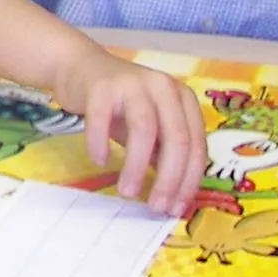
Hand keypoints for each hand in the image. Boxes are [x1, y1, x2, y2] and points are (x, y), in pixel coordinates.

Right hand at [50, 43, 203, 216]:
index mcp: (183, 99)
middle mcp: (163, 87)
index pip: (196, 145)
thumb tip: (172, 198)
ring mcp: (133, 83)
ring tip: (128, 191)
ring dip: (137, 166)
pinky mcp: (101, 85)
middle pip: (176, 138)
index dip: (189, 181)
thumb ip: (163, 154)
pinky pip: (102, 118)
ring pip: (144, 129)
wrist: (81, 67)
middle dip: (168, 179)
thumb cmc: (120, 105)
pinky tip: (99, 160)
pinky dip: (101, 143)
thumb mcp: (150, 128)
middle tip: (155, 207)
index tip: (175, 208)